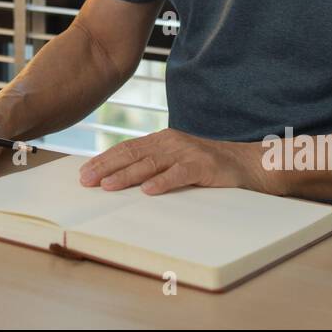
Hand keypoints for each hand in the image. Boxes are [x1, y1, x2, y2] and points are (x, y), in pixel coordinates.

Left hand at [78, 128, 268, 194]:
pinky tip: (148, 191)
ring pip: (151, 164)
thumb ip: (153, 164)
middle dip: (107, 167)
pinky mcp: (204, 166)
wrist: (248, 163)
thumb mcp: (176, 161)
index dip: (104, 160)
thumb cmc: (207, 166)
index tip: (83, 173)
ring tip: (108, 186)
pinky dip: (163, 182)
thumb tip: (119, 178)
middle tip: (86, 181)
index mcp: (162, 140)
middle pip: (133, 154)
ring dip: (127, 175)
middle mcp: (171, 142)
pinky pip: (180, 174)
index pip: (127, 149)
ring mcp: (187, 153)